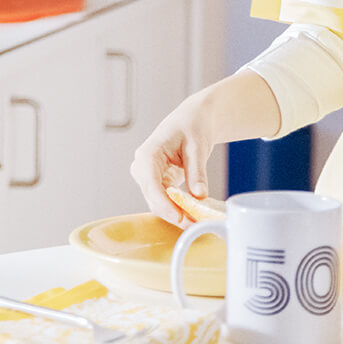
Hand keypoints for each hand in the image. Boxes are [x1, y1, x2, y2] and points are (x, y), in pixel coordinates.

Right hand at [130, 95, 212, 227]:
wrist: (193, 119)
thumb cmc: (192, 125)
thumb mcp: (197, 146)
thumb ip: (197, 171)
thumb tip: (199, 196)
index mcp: (148, 154)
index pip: (150, 183)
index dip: (163, 203)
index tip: (178, 216)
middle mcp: (143, 167)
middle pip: (153, 197)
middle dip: (173, 213)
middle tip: (196, 223)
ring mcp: (148, 176)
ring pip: (158, 203)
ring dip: (177, 214)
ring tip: (198, 221)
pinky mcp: (158, 183)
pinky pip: (165, 201)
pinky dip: (179, 208)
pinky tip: (194, 215)